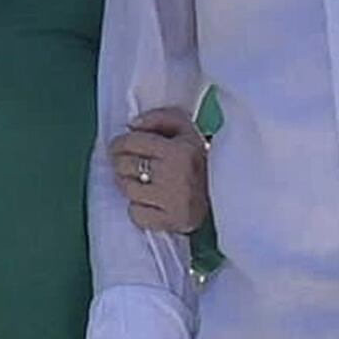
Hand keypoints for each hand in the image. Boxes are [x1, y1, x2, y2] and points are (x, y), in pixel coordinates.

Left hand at [108, 107, 207, 238]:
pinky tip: (148, 202)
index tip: (117, 146)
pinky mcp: (171, 221)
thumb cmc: (195, 158)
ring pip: (128, 189)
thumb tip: (132, 125)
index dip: (119, 143)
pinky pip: (136, 214)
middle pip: (125, 165)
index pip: (132, 142)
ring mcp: (173, 200)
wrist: (221, 191)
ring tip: (140, 181)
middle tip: (126, 164)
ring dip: (128, 184)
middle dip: (121, 163)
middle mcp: (175, 174)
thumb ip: (158, 118)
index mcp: (179, 149)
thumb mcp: (184, 128)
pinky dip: (137, 209)